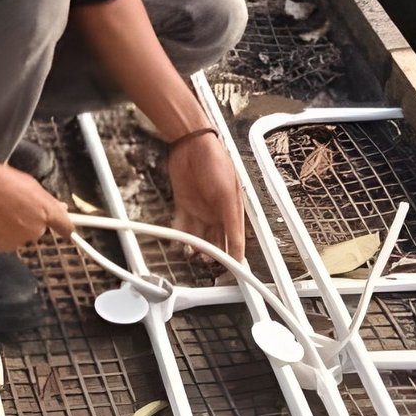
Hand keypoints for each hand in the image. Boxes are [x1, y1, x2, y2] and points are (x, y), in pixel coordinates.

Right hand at [0, 160, 72, 252]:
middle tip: (14, 207)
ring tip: (0, 211)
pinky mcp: (4, 246)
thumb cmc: (1, 179)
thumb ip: (47, 201)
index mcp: (46, 210)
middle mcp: (36, 228)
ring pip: (20, 237)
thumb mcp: (30, 184)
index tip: (69, 233)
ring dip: (13, 228)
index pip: (65, 226)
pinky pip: (5, 242)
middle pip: (37, 231)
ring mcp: (20, 239)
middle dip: (28, 222)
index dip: (66, 229)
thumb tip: (60, 208)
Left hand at [168, 133, 245, 260]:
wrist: (190, 143)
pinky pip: (181, 225)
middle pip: (215, 241)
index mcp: (232, 210)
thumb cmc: (215, 162)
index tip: (231, 271)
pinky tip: (177, 242)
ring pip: (197, 236)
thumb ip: (232, 222)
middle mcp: (216, 212)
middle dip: (211, 254)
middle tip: (207, 264)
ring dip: (194, 247)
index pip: (234, 240)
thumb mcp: (228, 195)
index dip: (233, 256)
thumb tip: (238, 247)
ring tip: (190, 255)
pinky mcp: (183, 204)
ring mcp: (199, 209)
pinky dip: (179, 234)